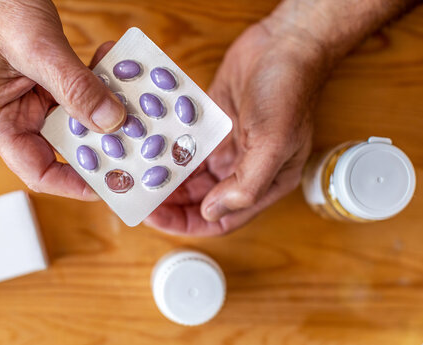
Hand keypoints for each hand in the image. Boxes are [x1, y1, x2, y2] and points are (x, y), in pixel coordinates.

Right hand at [0, 0, 124, 199]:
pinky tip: (118, 67)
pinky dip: (101, 83)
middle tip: (139, 142)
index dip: (76, 183)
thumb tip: (112, 122)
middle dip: (104, 144)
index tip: (114, 183)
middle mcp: (16, 117)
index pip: (38, 171)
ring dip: (108, 108)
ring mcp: (34, 101)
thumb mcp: (37, 50)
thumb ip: (75, 87)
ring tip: (134, 98)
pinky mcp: (49, 84)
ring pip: (80, 120)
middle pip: (66, 148)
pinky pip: (82, 94)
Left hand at [145, 22, 327, 235]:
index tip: (154, 217)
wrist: (285, 43)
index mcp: (264, 183)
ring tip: (136, 177)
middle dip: (171, 203)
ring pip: (191, 176)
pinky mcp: (212, 125)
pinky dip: (169, 152)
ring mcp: (227, 147)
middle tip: (137, 196)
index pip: (222, 219)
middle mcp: (243, 170)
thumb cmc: (287, 94)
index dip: (187, 223)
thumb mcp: (273, 144)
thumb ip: (246, 185)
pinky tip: (145, 151)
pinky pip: (186, 147)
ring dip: (167, 180)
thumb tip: (212, 212)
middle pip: (201, 200)